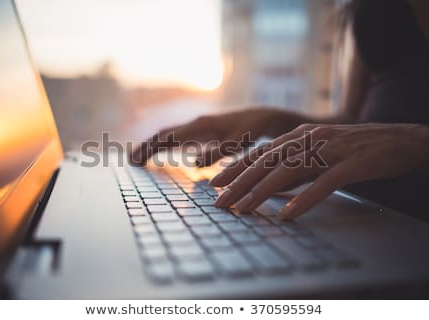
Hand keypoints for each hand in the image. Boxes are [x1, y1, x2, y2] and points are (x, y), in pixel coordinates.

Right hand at [130, 108, 301, 165]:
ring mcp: (198, 127)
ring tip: (138, 158)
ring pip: (169, 135)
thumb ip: (219, 152)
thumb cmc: (254, 129)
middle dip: (146, 147)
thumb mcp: (240, 142)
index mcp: (200, 126)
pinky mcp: (203, 132)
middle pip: (164, 135)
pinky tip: (162, 153)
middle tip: (130, 161)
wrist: (264, 117)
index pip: (168, 138)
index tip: (135, 160)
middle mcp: (195, 124)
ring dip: (153, 146)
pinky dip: (166, 145)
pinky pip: (179, 137)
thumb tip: (194, 163)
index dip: (150, 149)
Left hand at [209, 123, 428, 219]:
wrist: (398, 139)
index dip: (236, 169)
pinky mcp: (351, 163)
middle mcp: (309, 139)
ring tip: (243, 210)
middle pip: (267, 162)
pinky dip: (304, 199)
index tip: (215, 184)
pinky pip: (324, 183)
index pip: (260, 153)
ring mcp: (330, 149)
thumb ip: (295, 166)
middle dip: (239, 183)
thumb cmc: (354, 148)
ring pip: (288, 171)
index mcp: (299, 136)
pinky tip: (288, 214)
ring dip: (262, 192)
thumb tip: (269, 185)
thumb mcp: (318, 152)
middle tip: (220, 202)